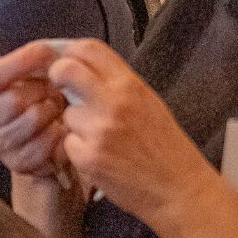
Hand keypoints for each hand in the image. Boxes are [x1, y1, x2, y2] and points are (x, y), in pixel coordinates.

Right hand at [0, 41, 68, 178]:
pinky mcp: (18, 164)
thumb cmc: (33, 100)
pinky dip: (58, 133)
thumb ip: (32, 63)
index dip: (21, 61)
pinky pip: (45, 144)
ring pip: (32, 120)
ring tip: (56, 107)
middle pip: (16, 100)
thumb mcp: (26, 77)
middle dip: (43, 90)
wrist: (37, 141)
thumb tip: (51, 51)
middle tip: (57, 88)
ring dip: (52, 111)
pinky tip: (59, 128)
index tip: (47, 51)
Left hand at [47, 39, 212, 227]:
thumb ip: (116, 83)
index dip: (70, 52)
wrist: (179, 190)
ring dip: (76, 124)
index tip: (67, 61)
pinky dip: (79, 150)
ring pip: (66, 113)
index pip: (89, 48)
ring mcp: (100, 130)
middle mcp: (114, 102)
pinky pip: (68, 143)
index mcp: (130, 85)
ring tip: (99, 138)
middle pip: (66, 69)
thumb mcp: (147, 101)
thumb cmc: (165, 147)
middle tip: (61, 88)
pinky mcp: (89, 157)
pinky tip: (100, 157)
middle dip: (57, 76)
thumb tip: (83, 66)